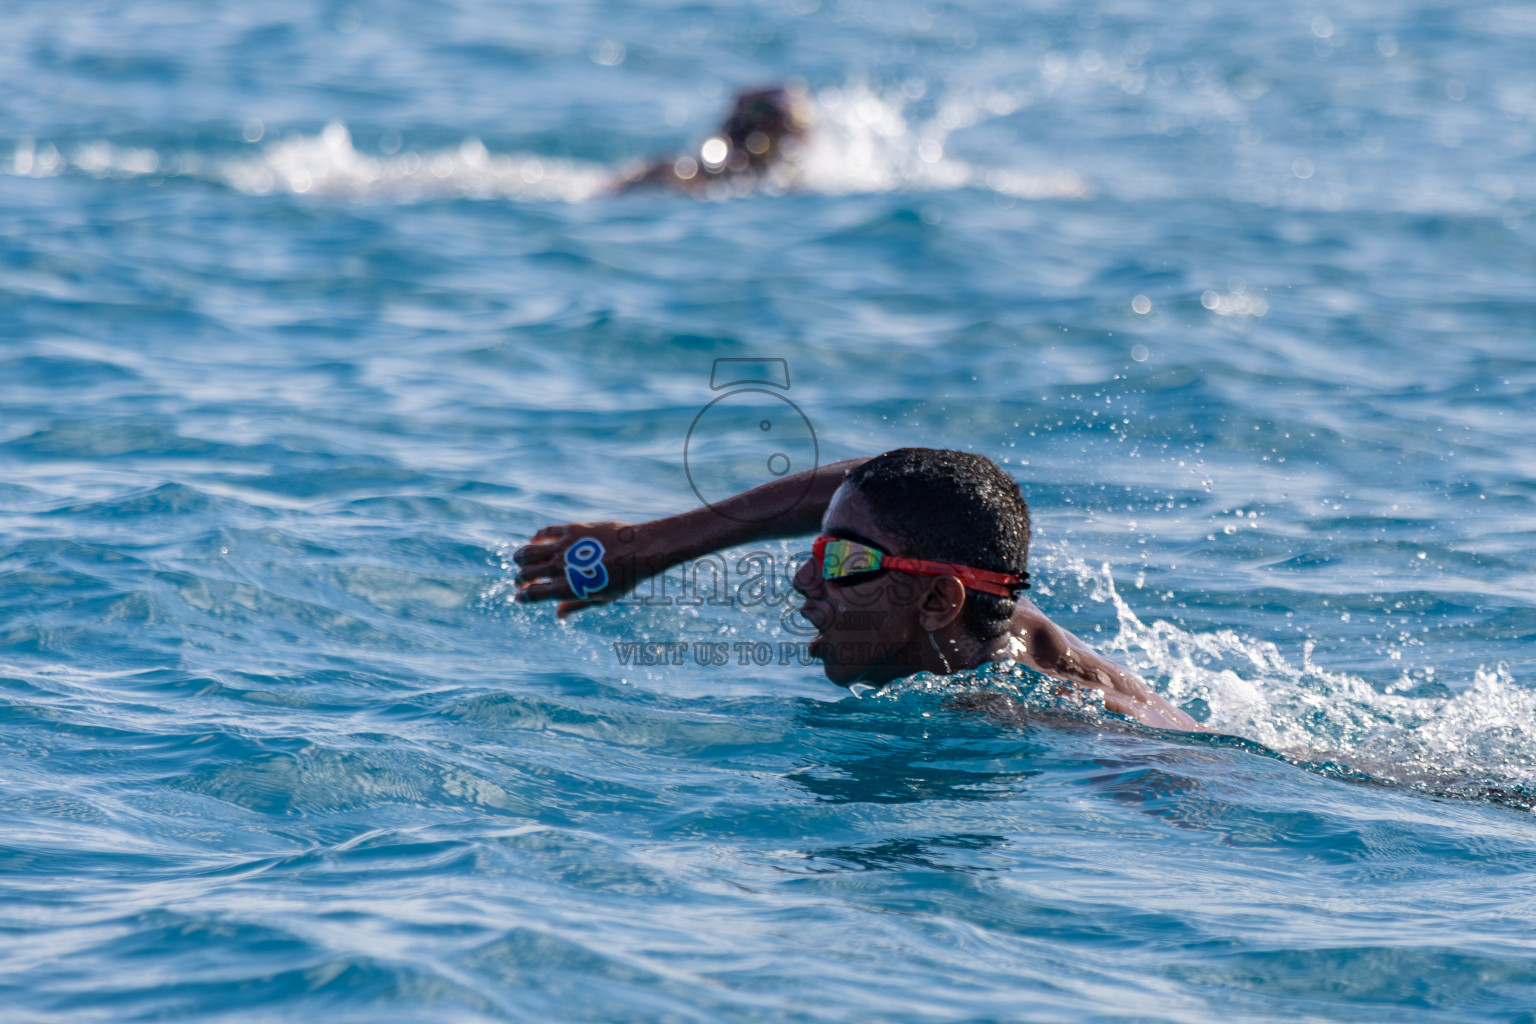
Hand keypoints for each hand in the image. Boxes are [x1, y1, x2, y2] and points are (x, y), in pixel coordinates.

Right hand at [512, 521, 657, 618]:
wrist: (640, 550)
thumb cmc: (624, 578)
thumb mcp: (601, 598)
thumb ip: (576, 605)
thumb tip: (559, 615)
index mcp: (566, 588)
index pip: (531, 594)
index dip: (522, 597)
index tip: (520, 597)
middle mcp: (560, 568)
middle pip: (525, 573)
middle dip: (519, 579)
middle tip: (521, 581)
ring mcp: (564, 547)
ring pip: (528, 551)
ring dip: (520, 557)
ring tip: (520, 560)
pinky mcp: (571, 529)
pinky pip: (545, 532)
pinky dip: (536, 537)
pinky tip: (536, 541)